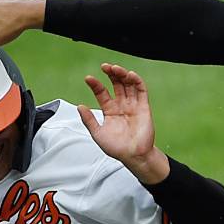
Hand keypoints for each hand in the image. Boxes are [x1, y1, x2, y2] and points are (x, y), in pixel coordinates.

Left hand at [76, 63, 169, 184]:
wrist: (133, 156)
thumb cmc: (117, 148)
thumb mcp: (97, 134)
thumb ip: (89, 120)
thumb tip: (79, 107)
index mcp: (110, 110)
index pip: (102, 92)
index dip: (95, 84)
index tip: (88, 78)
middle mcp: (121, 105)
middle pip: (116, 84)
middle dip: (111, 74)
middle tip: (105, 67)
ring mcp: (133, 105)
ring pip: (128, 84)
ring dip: (122, 74)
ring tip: (115, 69)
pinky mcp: (144, 106)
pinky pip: (141, 90)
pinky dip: (136, 81)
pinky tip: (130, 75)